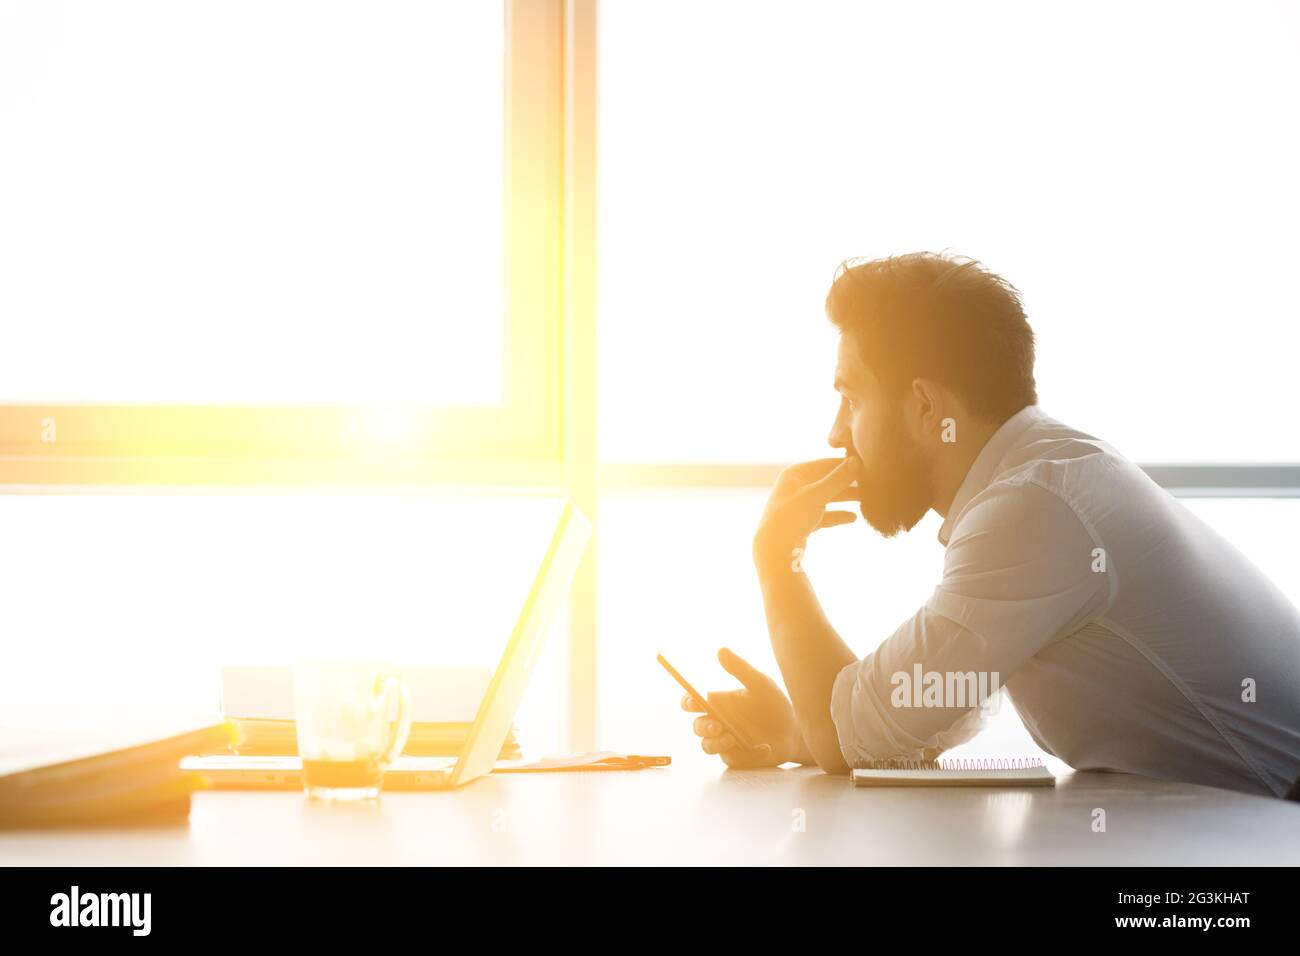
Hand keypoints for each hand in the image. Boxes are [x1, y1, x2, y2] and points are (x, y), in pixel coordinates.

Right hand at [681, 648, 809, 768]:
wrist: (795, 732)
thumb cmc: (775, 705)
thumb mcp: (760, 684)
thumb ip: (740, 669)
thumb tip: (720, 650)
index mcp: (718, 703)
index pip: (692, 703)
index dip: (688, 702)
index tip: (694, 702)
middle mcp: (718, 723)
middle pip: (697, 726)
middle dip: (703, 726)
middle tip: (717, 725)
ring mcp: (725, 742)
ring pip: (707, 746)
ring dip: (715, 743)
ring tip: (732, 738)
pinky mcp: (736, 758)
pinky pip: (730, 758)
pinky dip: (745, 754)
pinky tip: (764, 748)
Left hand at [752, 456, 860, 568]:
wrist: (773, 550)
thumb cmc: (791, 518)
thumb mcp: (816, 496)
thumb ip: (837, 479)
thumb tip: (857, 460)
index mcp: (795, 474)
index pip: (826, 464)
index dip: (846, 464)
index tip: (868, 466)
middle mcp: (795, 486)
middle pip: (828, 480)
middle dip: (849, 483)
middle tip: (871, 484)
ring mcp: (798, 504)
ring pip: (827, 497)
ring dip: (846, 498)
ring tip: (867, 500)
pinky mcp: (802, 521)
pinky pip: (824, 515)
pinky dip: (837, 515)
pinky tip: (853, 517)